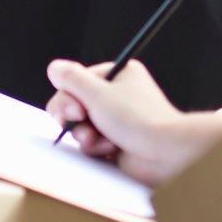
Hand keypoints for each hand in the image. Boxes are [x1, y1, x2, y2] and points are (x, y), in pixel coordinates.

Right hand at [45, 59, 216, 184]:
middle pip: (75, 104)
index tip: (76, 108)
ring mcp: (118, 121)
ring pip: (81, 127)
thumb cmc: (138, 119)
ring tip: (100, 140)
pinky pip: (92, 144)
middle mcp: (118, 96)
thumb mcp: (98, 93)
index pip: (77, 81)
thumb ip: (71, 79)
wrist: (167, 153)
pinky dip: (96, 148)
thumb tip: (54, 68)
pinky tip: (109, 150)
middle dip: (74, 117)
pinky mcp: (117, 143)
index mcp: (118, 75)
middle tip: (81, 121)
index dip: (69, 96)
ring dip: (85, 135)